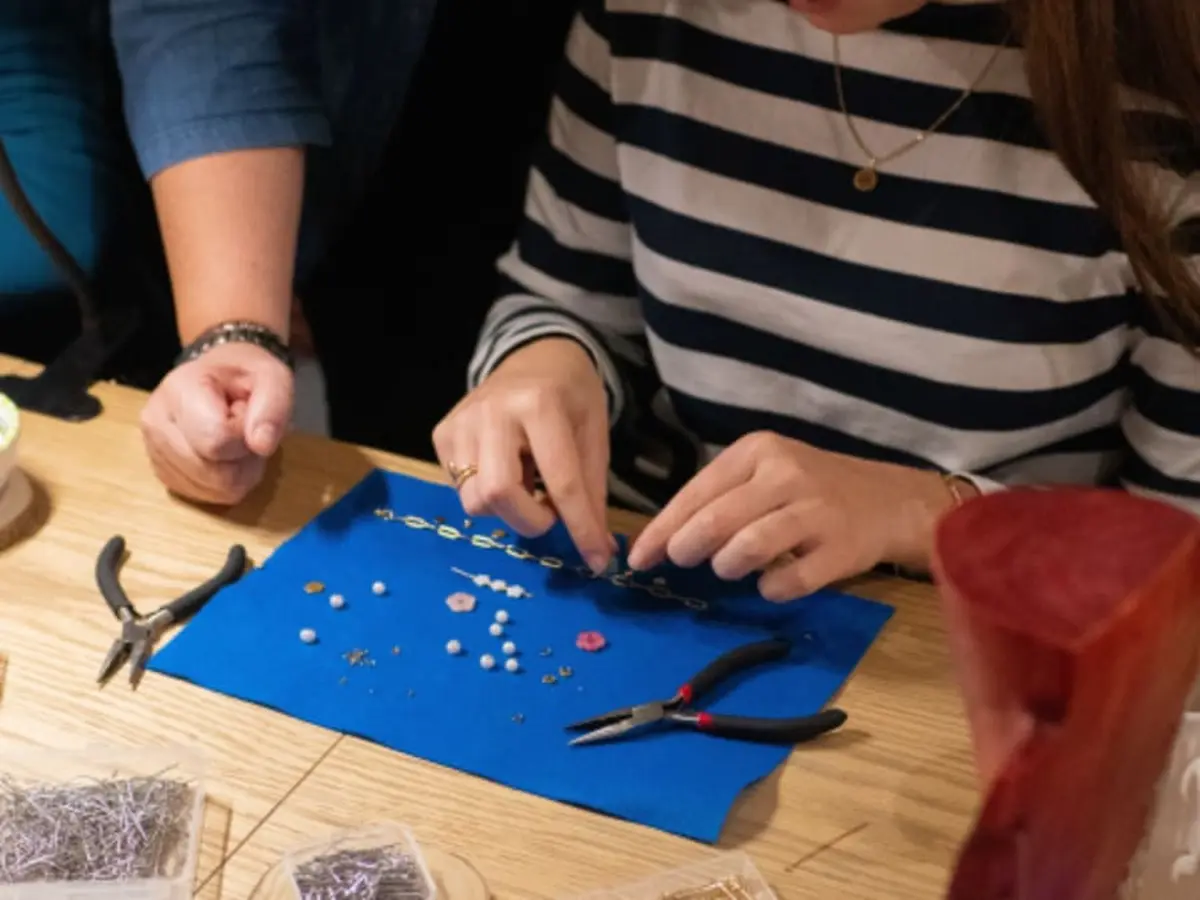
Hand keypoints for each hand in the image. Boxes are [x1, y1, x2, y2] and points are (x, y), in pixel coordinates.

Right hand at [140, 342, 293, 504]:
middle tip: (245, 432)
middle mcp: (156, 423)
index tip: (247, 416)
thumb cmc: (242, 375)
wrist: (214, 377)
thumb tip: (262, 445)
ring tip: (234, 441)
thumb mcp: (271, 375)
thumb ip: (273, 405)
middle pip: (215, 473)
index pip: (217, 441)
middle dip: (244, 459)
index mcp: (179, 391)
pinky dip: (223, 483)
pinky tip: (222, 456)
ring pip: (212, 490)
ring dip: (237, 472)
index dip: (245, 438)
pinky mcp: (162, 473)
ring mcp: (154, 451)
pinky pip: (204, 496)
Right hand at [432, 337, 615, 572]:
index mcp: (539, 405)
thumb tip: (599, 552)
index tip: (596, 561)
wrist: (534, 354)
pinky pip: (459, 488)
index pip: (560, 482)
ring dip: (508, 509)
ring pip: (474, 500)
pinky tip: (505, 469)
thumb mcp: (594, 434)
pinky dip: (487, 494)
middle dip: (529, 520)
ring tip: (526, 483)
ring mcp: (460, 422)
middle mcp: (492, 412)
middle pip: (498, 494)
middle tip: (549, 513)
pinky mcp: (441, 434)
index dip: (580, 527)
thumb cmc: (571, 396)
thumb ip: (592, 491)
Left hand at [627, 431, 967, 600]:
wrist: (889, 500)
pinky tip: (772, 583)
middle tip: (682, 561)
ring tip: (730, 568)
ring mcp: (816, 510)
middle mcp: (786, 473)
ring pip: (748, 548)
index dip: (662, 530)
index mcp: (758, 450)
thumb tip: (663, 541)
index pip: (696, 492)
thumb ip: (720, 499)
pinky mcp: (840, 548)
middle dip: (687, 547)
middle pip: (716, 519)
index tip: (638, 558)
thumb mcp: (765, 475)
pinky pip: (789, 581)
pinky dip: (770, 589)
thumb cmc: (811, 490)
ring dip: (727, 566)